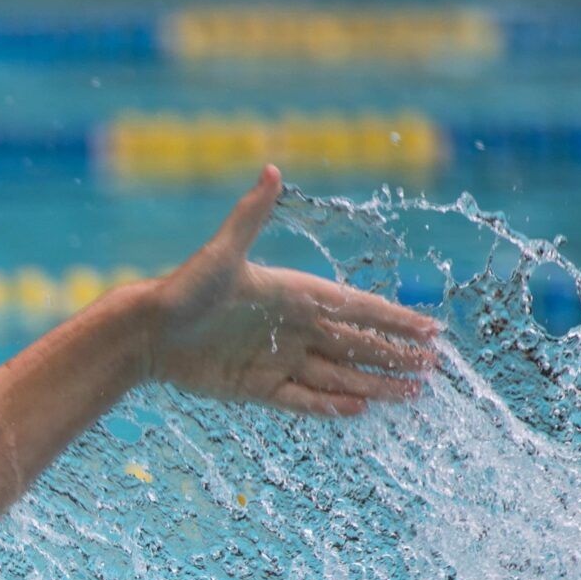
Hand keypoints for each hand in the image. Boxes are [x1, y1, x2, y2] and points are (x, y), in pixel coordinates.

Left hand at [141, 166, 439, 417]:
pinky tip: (360, 410)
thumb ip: (251, 216)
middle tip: (433, 367)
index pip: (357, 308)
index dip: (394, 319)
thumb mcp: (221, 253)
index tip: (431, 328)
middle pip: (357, 345)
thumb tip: (270, 169)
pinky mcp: (258, 388)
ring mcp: (278, 360)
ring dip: (375, 384)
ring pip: (338, 375)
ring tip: (411, 393)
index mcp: (295, 295)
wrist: (147, 332)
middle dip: (395, 355)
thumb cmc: (184, 289)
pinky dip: (329, 405)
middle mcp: (294, 328)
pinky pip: (302, 399)